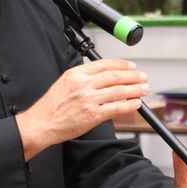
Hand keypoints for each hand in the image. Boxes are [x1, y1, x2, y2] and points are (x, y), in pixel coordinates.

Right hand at [15, 59, 148, 160]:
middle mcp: (83, 84)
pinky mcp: (92, 115)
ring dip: (135, 89)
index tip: (131, 66)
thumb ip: (83, 77)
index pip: (105, 64)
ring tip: (144, 88)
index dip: (122, 65)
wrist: (42, 123)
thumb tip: (103, 75)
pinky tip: (136, 103)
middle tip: (142, 76)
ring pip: (118, 91)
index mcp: (76, 74)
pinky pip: (116, 108)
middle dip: (132, 76)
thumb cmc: (52, 105)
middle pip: (114, 76)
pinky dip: (128, 105)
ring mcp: (89, 100)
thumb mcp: (65, 82)